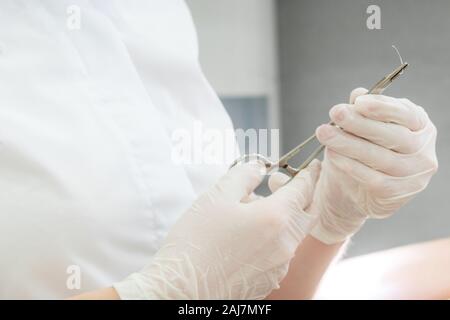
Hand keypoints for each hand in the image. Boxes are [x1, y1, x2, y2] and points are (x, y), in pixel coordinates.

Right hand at [113, 160, 320, 298]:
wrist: (183, 288)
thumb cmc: (196, 241)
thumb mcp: (216, 196)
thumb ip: (243, 176)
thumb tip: (259, 169)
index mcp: (275, 218)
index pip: (304, 190)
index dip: (309, 175)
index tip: (313, 167)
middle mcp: (285, 244)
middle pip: (307, 214)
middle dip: (304, 197)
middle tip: (289, 186)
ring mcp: (279, 266)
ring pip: (293, 234)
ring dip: (285, 218)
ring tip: (253, 211)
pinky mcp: (269, 280)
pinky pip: (281, 253)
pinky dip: (275, 238)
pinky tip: (248, 236)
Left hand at [309, 88, 437, 243]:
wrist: (357, 189)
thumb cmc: (364, 150)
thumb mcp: (362, 126)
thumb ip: (362, 111)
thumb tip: (358, 94)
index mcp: (419, 125)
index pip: (406, 114)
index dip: (383, 107)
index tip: (358, 102)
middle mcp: (422, 149)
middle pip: (393, 136)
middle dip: (360, 123)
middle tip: (336, 113)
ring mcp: (414, 174)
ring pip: (381, 158)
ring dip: (349, 144)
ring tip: (325, 133)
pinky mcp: (398, 193)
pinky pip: (374, 179)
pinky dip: (352, 167)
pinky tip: (334, 156)